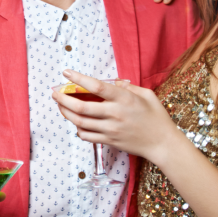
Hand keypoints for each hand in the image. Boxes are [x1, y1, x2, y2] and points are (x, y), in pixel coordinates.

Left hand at [52, 70, 177, 161]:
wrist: (162, 143)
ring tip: (60, 105)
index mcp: (124, 99)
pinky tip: (75, 122)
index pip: (96, 87)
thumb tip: (113, 82)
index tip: (66, 73)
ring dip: (67, 113)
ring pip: (81, 122)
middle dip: (64, 99)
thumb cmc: (156, 117)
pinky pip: (87, 136)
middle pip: (82, 107)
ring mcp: (111, 130)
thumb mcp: (147, 95)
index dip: (79, 79)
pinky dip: (77, 129)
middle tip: (55, 93)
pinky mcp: (109, 141)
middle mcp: (115, 114)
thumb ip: (128, 87)